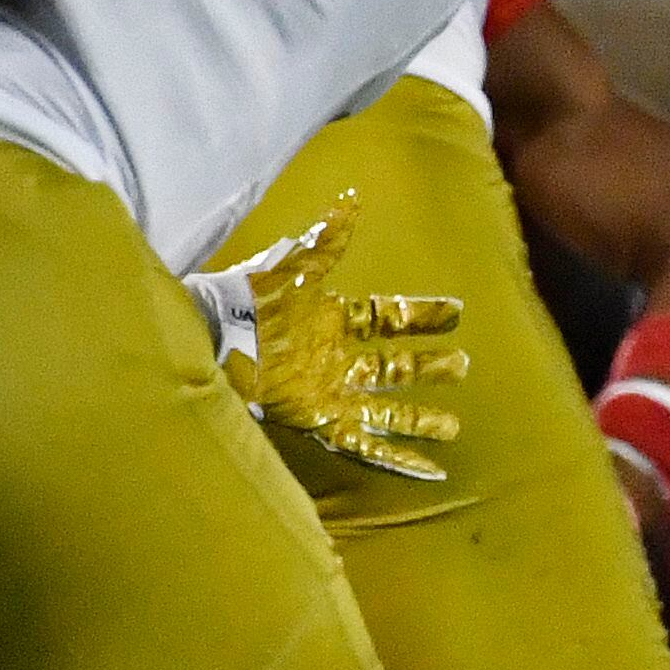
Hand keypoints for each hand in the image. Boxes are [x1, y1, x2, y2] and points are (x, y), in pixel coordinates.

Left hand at [194, 209, 467, 479]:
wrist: (206, 336)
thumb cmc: (246, 300)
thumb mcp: (291, 267)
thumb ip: (325, 240)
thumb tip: (351, 200)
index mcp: (335, 322)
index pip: (389, 318)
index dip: (422, 315)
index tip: (457, 312)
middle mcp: (337, 360)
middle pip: (395, 368)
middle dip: (429, 369)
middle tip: (463, 367)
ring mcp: (330, 392)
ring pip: (387, 409)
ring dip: (419, 419)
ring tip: (452, 428)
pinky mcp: (318, 420)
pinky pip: (364, 443)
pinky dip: (396, 457)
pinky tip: (426, 469)